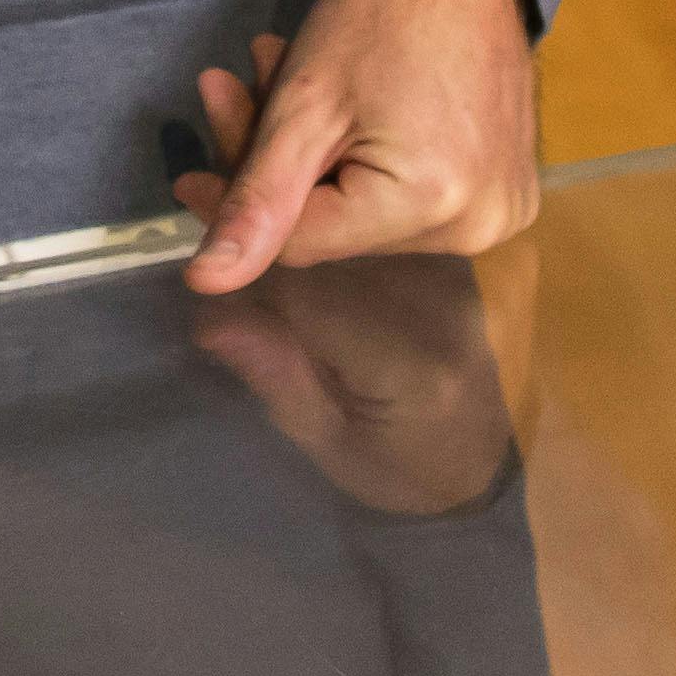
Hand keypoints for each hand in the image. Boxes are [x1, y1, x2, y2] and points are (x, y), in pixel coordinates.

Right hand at [174, 244, 516, 517]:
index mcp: (407, 364)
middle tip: (206, 202)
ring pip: (355, 233)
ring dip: (299, 223)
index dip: (251, 262)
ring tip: (246, 217)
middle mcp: (438, 308)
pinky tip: (300, 232)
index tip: (198, 243)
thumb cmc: (396, 472)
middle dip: (270, 233)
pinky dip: (333, 235)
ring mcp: (454, 282)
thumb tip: (207, 316)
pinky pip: (379, 238)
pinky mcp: (455, 268)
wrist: (477, 464)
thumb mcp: (324, 443)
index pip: (312, 292)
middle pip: (334, 250)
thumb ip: (275, 375)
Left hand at [177, 0, 539, 288]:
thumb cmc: (383, 12)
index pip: (300, 241)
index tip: (189, 173)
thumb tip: (206, 283)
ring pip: (363, 214)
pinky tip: (337, 110)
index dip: (235, 207)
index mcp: (429, 205)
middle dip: (273, 167)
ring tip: (280, 79)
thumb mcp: (303, 105)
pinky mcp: (507, 193)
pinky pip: (409, 202)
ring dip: (311, 158)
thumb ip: (256, 201)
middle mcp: (476, 226)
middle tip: (234, 94)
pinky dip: (362, 160)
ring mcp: (500, 212)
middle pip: (333, 227)